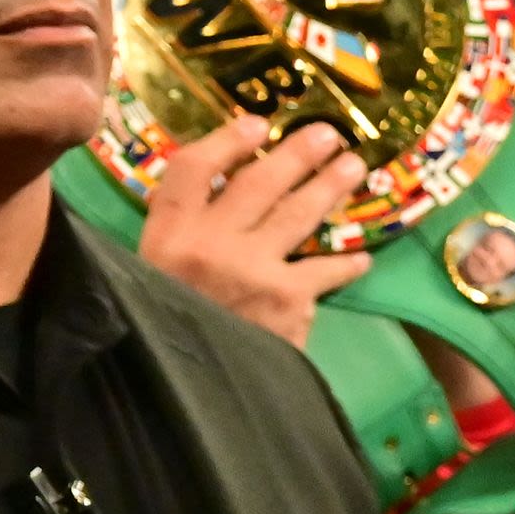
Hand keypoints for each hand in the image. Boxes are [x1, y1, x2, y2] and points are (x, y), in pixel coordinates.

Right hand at [131, 117, 368, 347]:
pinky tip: (362, 259)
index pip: (194, 169)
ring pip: (299, 214)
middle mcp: (209, 243)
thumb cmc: (166, 331)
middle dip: (297, 153)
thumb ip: (182, 241)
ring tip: (356, 167)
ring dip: (330, 187)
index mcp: (167, 235)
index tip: (256, 122)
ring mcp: (252, 268)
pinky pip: (326, 270)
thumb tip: (220, 199)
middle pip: (259, 182)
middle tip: (330, 134)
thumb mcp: (152, 279)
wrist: (190, 391)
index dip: (226, 141)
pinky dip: (347, 264)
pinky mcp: (288, 299)